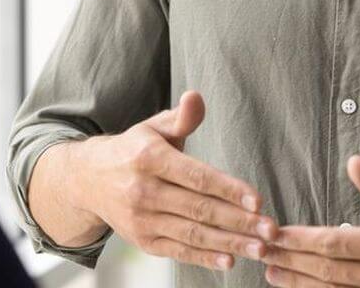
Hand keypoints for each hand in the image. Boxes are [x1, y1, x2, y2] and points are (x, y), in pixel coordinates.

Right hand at [70, 91, 277, 272]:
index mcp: (149, 158)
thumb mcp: (153, 128)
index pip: (196, 176)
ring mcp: (141, 219)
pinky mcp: (142, 240)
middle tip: (270, 230)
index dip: (228, 189)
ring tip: (260, 249)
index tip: (257, 200)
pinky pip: (179, 251)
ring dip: (229, 244)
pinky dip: (205, 258)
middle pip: (199, 209)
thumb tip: (196, 97)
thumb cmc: (134, 149)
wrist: (89, 179)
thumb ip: (181, 117)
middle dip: (238, 222)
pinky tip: (229, 261)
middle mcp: (143, 190)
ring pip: (192, 234)